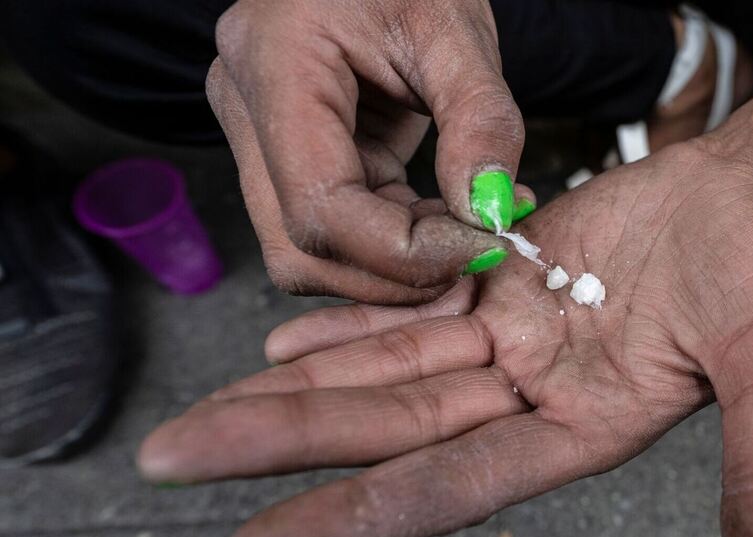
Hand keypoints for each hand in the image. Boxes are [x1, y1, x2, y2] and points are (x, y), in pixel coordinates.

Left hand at [139, 140, 752, 536]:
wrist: (746, 194)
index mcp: (578, 432)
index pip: (449, 486)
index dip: (354, 519)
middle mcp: (527, 397)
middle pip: (388, 430)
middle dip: (279, 446)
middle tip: (170, 459)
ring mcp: (508, 341)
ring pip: (385, 373)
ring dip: (295, 392)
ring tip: (202, 417)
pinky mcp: (498, 285)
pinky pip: (410, 314)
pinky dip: (349, 330)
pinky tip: (284, 345)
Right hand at [208, 0, 533, 303]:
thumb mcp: (456, 27)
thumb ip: (480, 121)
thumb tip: (489, 214)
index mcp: (272, 66)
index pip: (318, 207)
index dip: (400, 252)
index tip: (480, 246)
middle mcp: (245, 110)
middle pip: (301, 248)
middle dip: (396, 275)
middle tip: (480, 254)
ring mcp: (259, 136)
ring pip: (310, 252)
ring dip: (396, 266)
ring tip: (471, 233)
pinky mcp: (292, 153)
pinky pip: (336, 226)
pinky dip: (396, 242)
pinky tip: (451, 220)